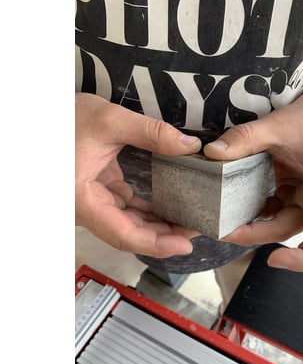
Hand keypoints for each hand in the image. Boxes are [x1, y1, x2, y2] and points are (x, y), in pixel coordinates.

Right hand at [75, 92, 201, 257]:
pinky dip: (149, 215)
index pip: (122, 234)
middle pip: (129, 235)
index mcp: (82, 199)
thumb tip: (188, 145)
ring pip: (129, 227)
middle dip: (163, 237)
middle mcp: (86, 209)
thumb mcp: (109, 120)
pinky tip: (170, 212)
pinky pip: (127, 213)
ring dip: (158, 228)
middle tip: (196, 229)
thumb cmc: (65, 119)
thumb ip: (150, 132)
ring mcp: (94, 205)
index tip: (183, 245)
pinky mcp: (100, 197)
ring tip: (188, 223)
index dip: (155, 244)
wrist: (45, 118)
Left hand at [204, 92, 302, 271]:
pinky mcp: (291, 197)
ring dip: (253, 228)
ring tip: (224, 225)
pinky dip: (254, 215)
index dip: (302, 259)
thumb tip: (212, 154)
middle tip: (224, 232)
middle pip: (288, 233)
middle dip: (256, 236)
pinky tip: (235, 209)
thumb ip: (245, 138)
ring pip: (277, 226)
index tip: (272, 259)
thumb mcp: (275, 126)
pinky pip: (271, 215)